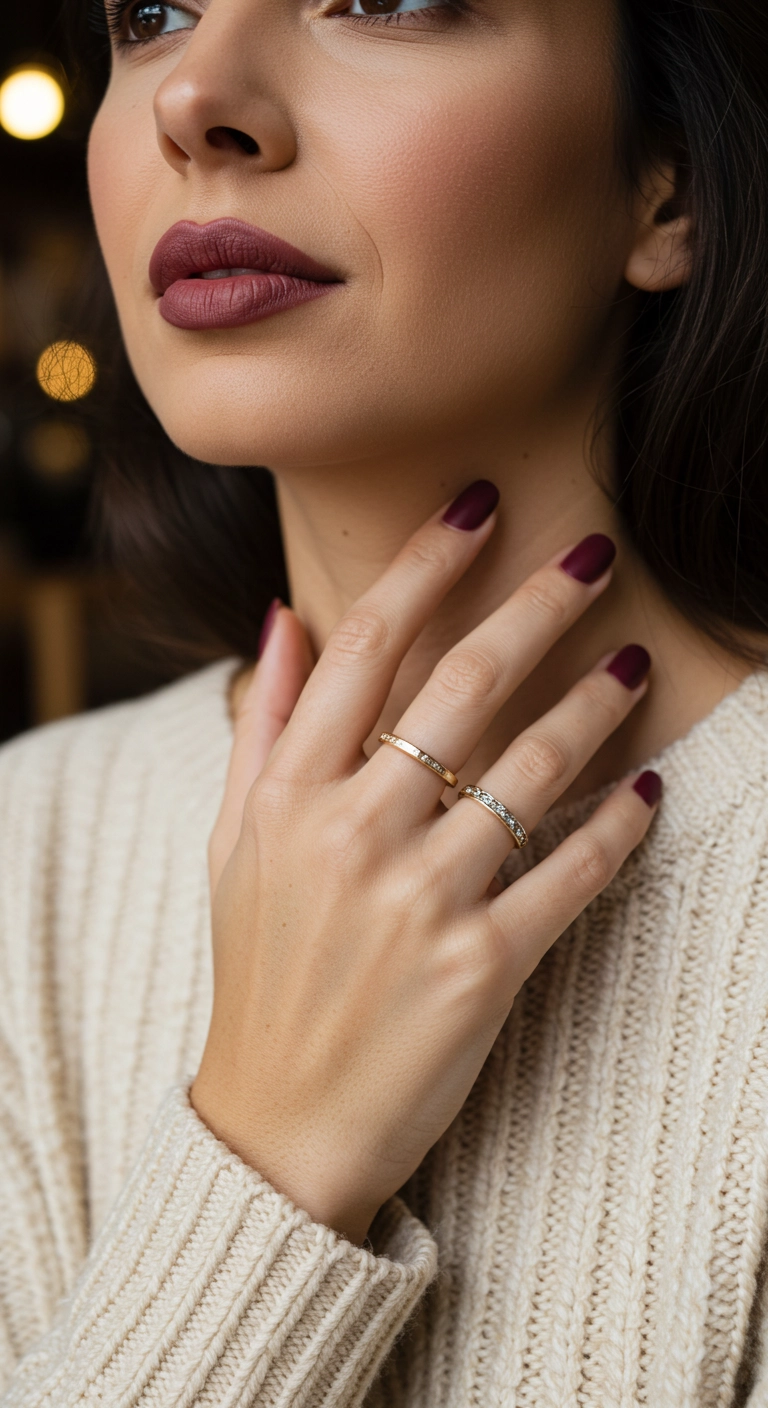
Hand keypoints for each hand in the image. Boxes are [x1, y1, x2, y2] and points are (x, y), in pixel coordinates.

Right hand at [191, 492, 657, 1245]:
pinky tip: (646, 789)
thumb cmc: (259, 970)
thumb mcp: (231, 844)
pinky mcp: (483, 966)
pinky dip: (617, 825)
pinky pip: (571, 872)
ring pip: (534, 768)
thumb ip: (261, 728)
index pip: (366, 644)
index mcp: (291, 794)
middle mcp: (354, 832)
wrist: (280, 1120)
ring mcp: (421, 899)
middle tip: (592, 554)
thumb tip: (283, 618)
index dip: (429, 563)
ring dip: (596, 704)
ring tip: (632, 663)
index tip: (479, 507)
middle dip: (537, 606)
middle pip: (464, 685)